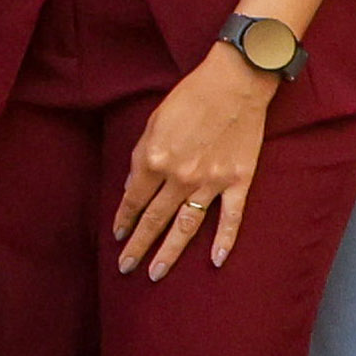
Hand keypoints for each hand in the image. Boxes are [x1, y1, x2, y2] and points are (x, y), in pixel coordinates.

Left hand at [110, 48, 275, 275]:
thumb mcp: (153, 122)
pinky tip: (216, 261)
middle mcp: (180, 176)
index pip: (134, 200)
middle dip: (139, 245)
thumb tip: (133, 189)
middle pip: (155, 219)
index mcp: (155, 159)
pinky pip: (231, 218)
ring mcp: (211, 182)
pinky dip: (225, 241)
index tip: (117, 236)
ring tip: (156, 273)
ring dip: (170, 251)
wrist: (235, 83)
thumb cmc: (191, 97)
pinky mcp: (238, 181)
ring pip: (186, 226)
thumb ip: (141, 157)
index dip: (124, 220)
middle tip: (126, 267)